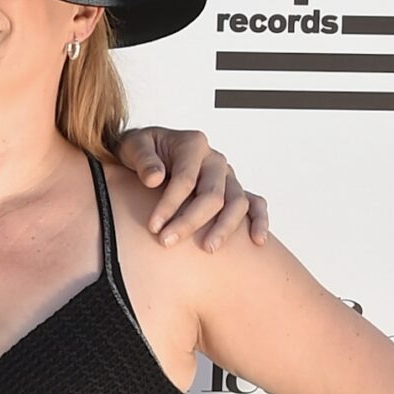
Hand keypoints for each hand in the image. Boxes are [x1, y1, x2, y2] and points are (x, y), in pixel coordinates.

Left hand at [118, 127, 269, 251]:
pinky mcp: (234, 190)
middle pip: (212, 194)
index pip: (186, 179)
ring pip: (237, 202)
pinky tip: (257, 240)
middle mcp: (214, 159)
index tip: (153, 227)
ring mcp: (227, 175)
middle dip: (190, 221)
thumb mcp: (134, 147)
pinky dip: (260, 220)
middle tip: (167, 242)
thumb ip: (143, 159)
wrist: (150, 154)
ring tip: (208, 249)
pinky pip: (255, 203)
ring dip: (224, 227)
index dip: (169, 205)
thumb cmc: (141, 152)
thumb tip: (155, 178)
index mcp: (193, 144)